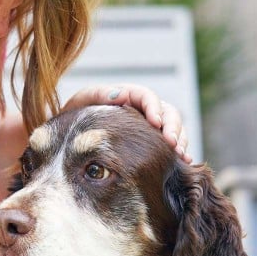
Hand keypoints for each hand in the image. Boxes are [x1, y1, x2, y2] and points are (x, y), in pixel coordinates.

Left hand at [62, 84, 192, 162]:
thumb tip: (121, 94)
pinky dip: (180, 150)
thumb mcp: (82, 101)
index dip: (155, 108)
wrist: (71, 138)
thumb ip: (98, 94)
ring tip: (181, 156)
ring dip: (181, 140)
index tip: (155, 123)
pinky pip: (171, 145)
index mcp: (128, 96)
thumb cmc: (76, 116)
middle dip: (173, 127)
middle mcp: (143, 110)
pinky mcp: (153, 143)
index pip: (148, 97)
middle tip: (172, 144)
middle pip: (168, 112)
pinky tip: (185, 161)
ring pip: (174, 128)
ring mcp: (150, 127)